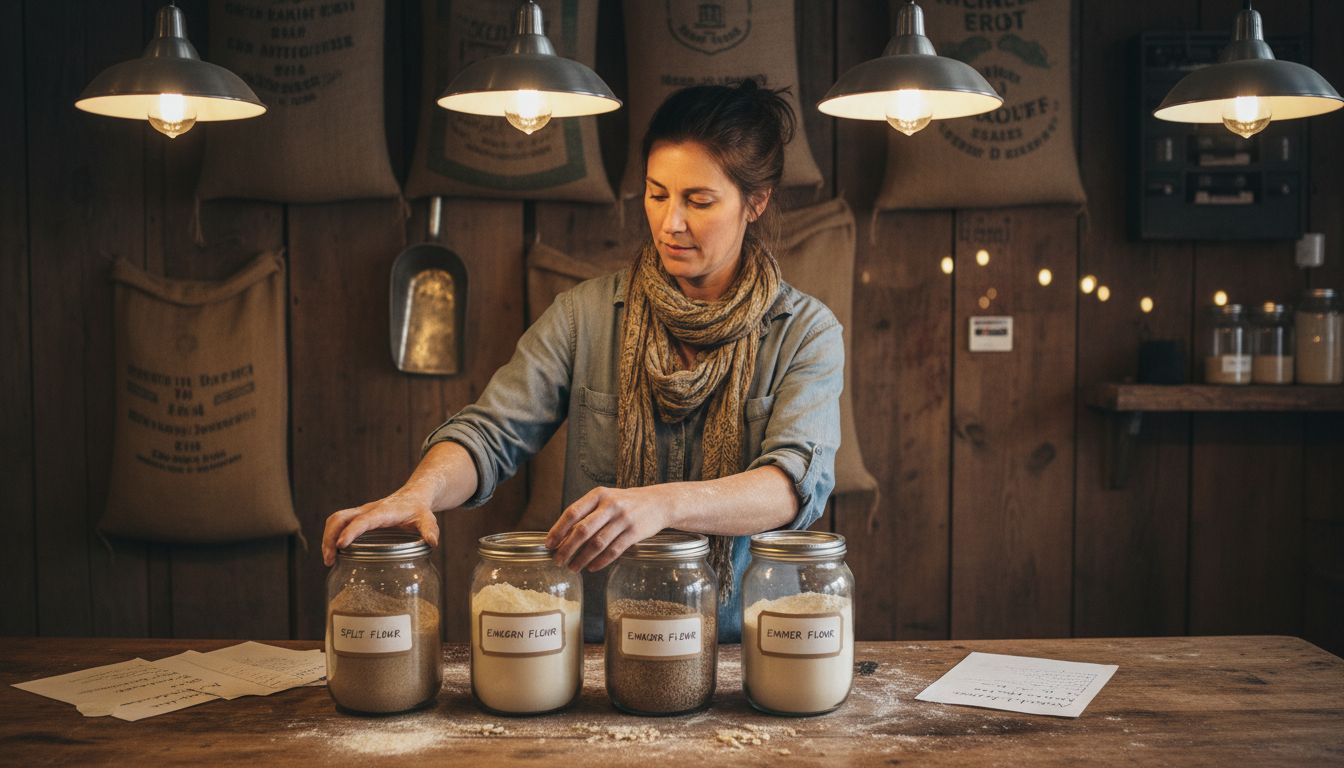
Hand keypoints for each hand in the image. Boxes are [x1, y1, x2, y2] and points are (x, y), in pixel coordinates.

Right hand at [322, 491, 439, 566]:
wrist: (414, 496)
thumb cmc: (419, 509)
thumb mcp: (427, 519)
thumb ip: (429, 530)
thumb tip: (432, 542)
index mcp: (383, 512)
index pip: (363, 520)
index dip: (351, 532)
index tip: (341, 545)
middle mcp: (367, 511)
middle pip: (339, 518)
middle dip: (329, 537)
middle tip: (329, 560)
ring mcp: (361, 514)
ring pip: (335, 520)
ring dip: (327, 538)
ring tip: (329, 560)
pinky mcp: (358, 518)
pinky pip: (339, 524)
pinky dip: (332, 537)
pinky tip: (335, 555)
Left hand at [544, 485, 676, 571]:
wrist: (659, 502)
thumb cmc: (626, 503)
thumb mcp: (606, 499)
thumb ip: (587, 513)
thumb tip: (563, 537)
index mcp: (598, 495)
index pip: (572, 513)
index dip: (558, 530)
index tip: (548, 544)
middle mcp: (610, 505)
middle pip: (583, 530)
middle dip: (567, 548)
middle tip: (558, 561)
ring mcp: (623, 519)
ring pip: (597, 543)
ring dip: (582, 558)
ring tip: (573, 567)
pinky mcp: (635, 532)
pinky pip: (614, 550)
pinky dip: (600, 561)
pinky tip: (592, 567)